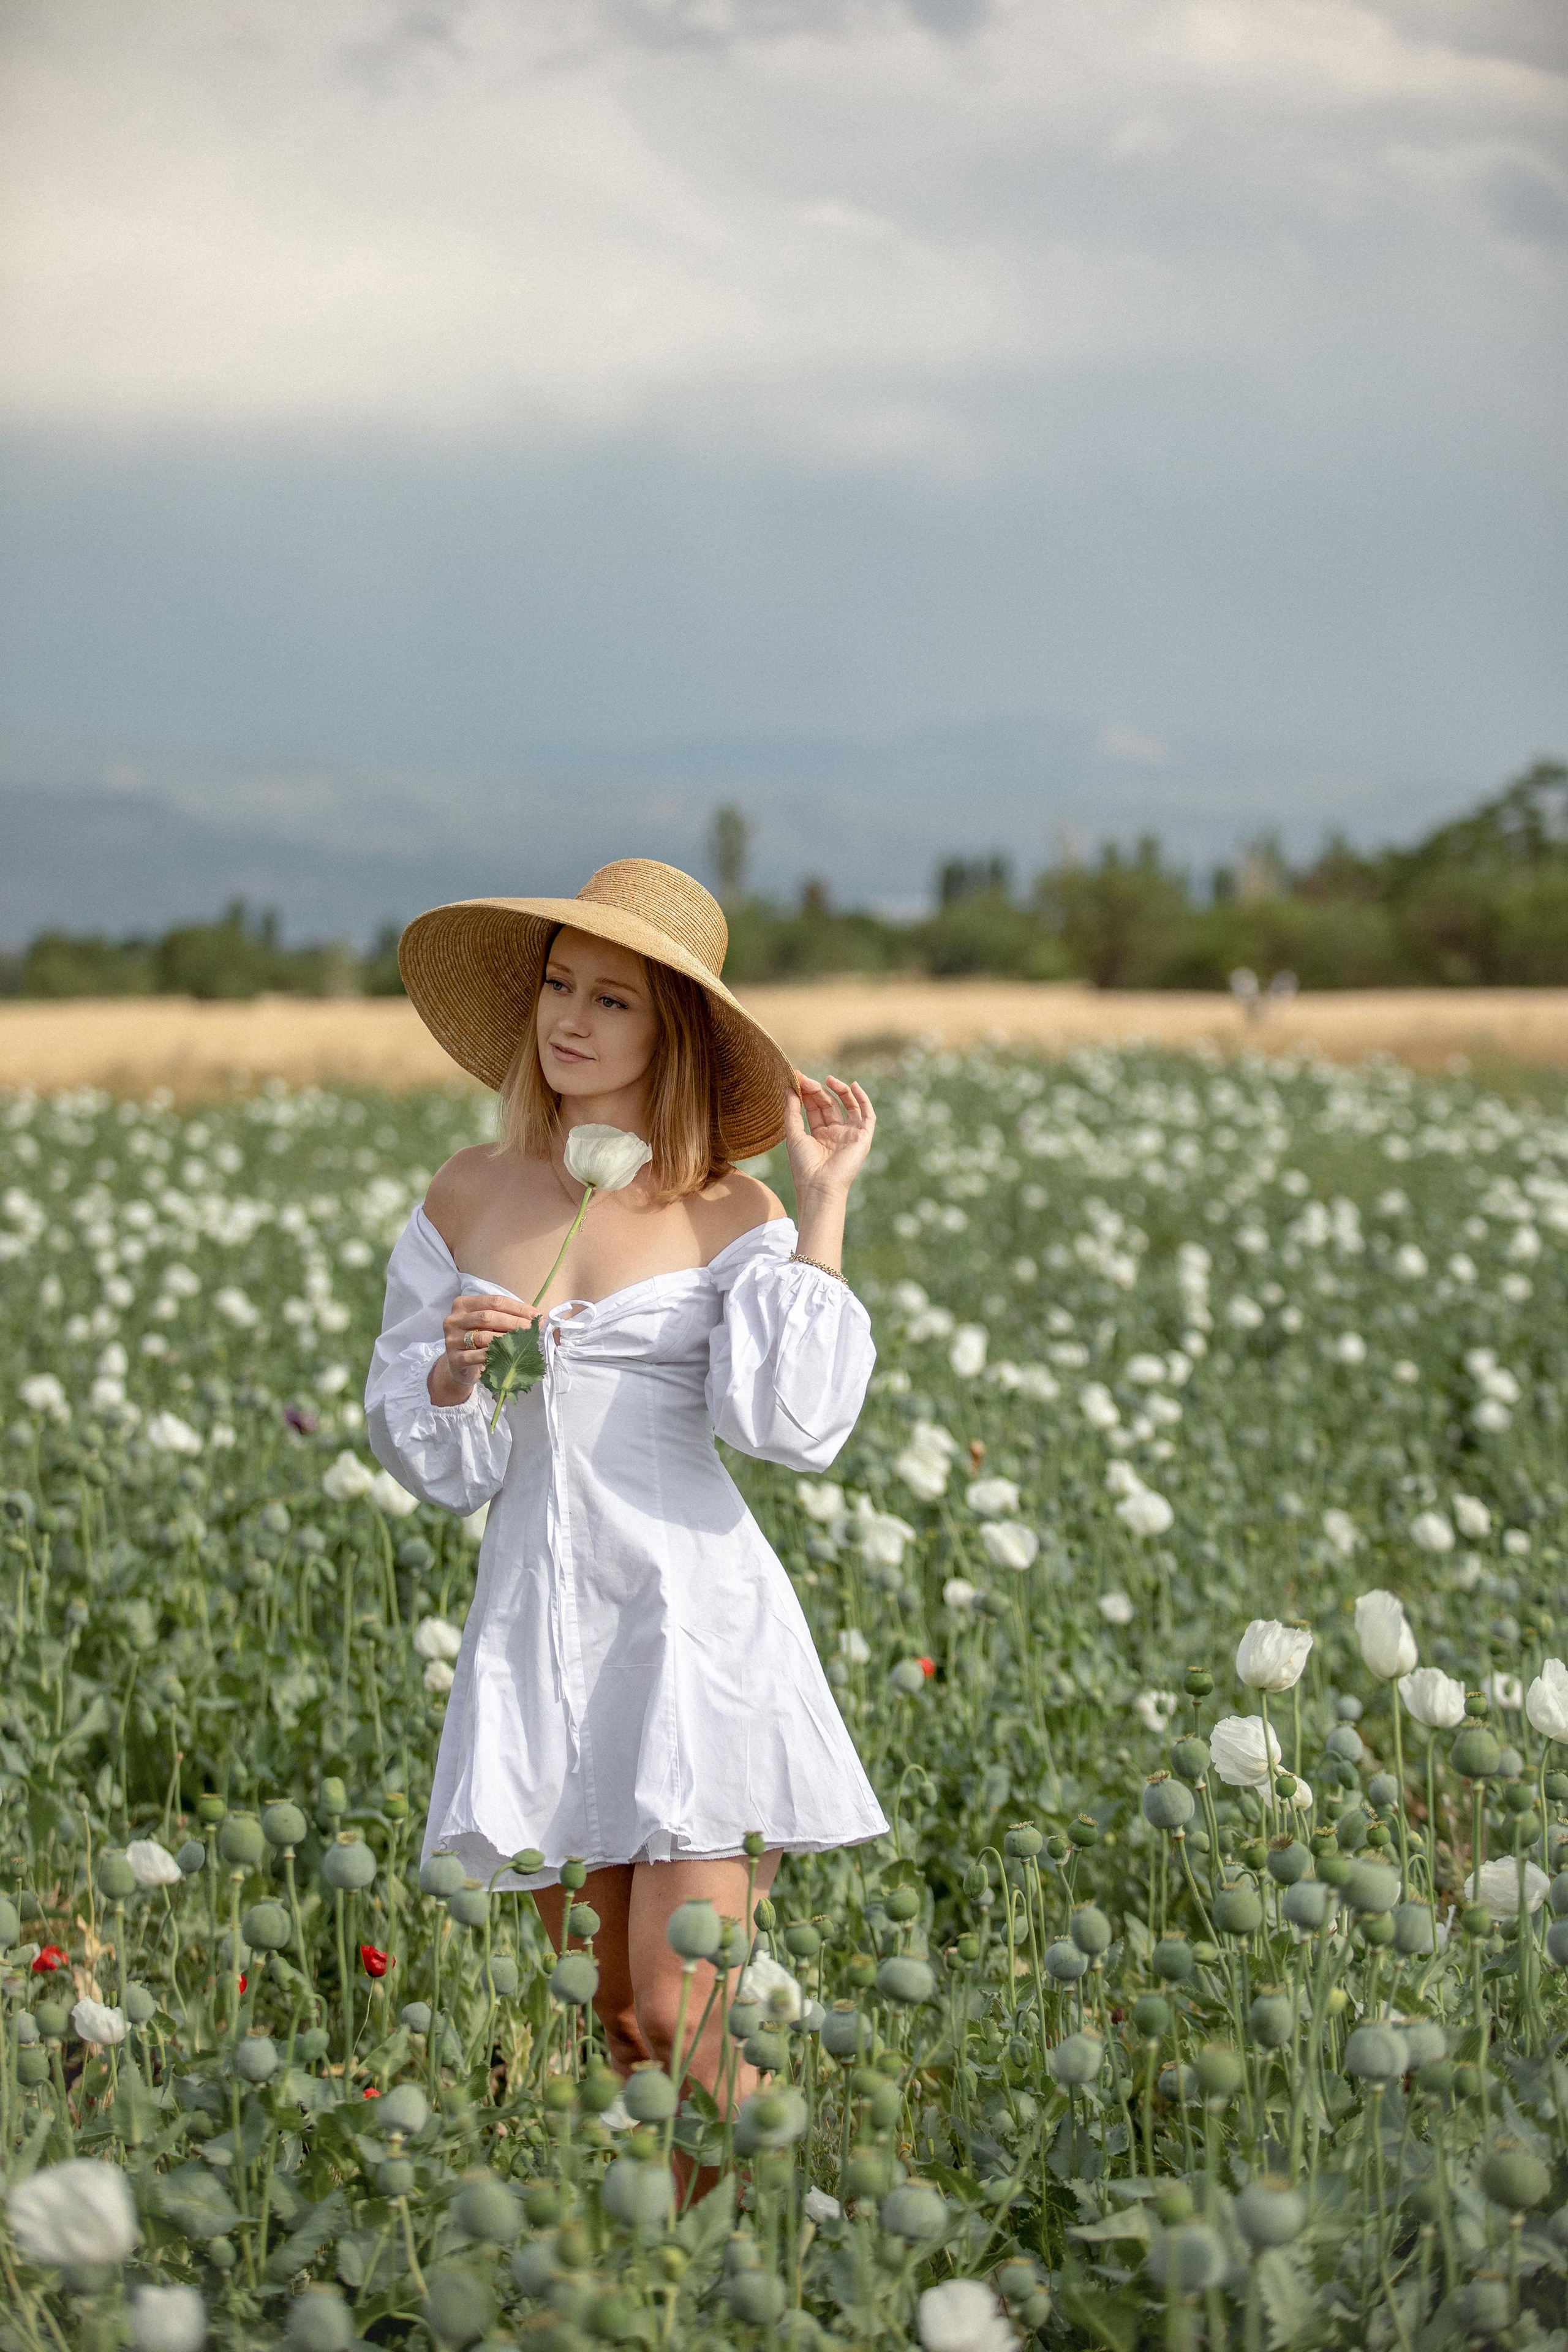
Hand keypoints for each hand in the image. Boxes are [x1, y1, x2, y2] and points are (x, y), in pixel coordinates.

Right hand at [430, 1293, 537, 1407]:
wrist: (459, 1366)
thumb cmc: (479, 1340)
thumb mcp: (489, 1324)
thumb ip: (506, 1316)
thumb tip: (536, 1317)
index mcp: (463, 1304)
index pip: (493, 1301)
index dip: (517, 1307)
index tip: (535, 1315)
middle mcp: (454, 1319)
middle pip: (488, 1317)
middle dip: (514, 1322)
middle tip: (532, 1329)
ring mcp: (452, 1339)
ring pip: (483, 1336)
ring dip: (507, 1339)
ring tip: (524, 1342)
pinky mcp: (454, 1359)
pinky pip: (477, 1356)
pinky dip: (495, 1355)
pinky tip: (508, 1356)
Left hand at [784, 1075, 875, 1203]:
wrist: (819, 1186)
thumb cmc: (804, 1166)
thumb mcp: (794, 1134)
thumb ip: (792, 1111)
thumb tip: (789, 1088)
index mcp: (819, 1135)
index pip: (815, 1107)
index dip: (808, 1093)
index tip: (798, 1078)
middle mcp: (836, 1133)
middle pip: (829, 1104)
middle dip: (818, 1090)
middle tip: (806, 1080)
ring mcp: (849, 1135)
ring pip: (848, 1106)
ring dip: (839, 1090)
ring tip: (828, 1079)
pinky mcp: (862, 1138)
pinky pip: (867, 1115)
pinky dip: (863, 1100)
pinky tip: (854, 1086)